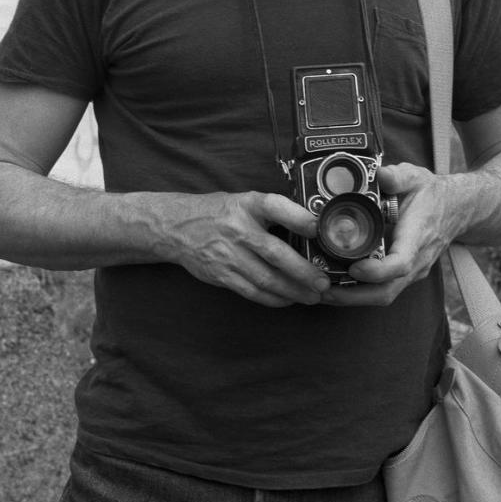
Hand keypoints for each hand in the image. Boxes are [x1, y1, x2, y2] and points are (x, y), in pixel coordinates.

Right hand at [158, 191, 331, 307]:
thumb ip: (274, 212)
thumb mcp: (245, 201)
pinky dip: (273, 299)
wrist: (176, 227)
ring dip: (293, 291)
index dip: (298, 217)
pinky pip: (252, 291)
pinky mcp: (221, 275)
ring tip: (313, 297)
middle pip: (274, 252)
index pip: (275, 206)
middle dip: (302, 271)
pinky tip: (289, 300)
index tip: (318, 228)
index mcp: (248, 204)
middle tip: (324, 283)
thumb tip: (314, 228)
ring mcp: (228, 255)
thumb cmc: (220, 212)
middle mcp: (238, 229)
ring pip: (265, 278)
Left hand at [322, 162, 462, 305]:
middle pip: (387, 291)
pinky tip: (334, 285)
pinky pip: (382, 291)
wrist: (458, 209)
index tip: (354, 267)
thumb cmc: (432, 194)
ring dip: (352, 298)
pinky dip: (358, 293)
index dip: (377, 271)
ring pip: (383, 295)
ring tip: (320, 292)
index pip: (401, 263)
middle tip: (322, 289)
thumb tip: (380, 175)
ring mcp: (411, 272)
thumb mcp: (416, 177)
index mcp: (417, 236)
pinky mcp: (405, 275)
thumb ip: (398, 176)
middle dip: (354, 296)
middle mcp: (416, 260)